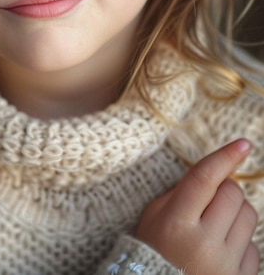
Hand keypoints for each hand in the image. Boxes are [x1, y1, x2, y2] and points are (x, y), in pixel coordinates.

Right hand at [135, 139, 258, 273]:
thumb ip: (182, 191)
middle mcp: (203, 243)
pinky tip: (221, 249)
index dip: (225, 157)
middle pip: (232, 193)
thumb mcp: (156, 215)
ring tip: (216, 224)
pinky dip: (240, 241)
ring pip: (249, 215)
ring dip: (235, 212)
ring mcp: (225, 265)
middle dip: (223, 188)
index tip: (243, 144)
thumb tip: (216, 169)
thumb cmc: (153, 248)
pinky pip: (253, 246)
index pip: (204, 179)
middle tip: (209, 200)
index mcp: (176, 222)